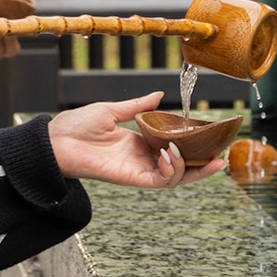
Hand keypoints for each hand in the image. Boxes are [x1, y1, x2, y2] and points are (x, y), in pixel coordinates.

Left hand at [46, 92, 222, 188]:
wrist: (56, 141)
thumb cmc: (77, 126)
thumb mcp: (113, 110)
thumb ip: (138, 106)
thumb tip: (160, 94)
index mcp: (139, 143)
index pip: (173, 149)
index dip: (193, 148)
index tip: (211, 140)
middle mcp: (142, 159)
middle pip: (180, 168)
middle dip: (202, 166)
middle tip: (220, 158)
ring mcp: (138, 170)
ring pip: (174, 178)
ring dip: (187, 166)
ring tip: (185, 150)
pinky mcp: (131, 179)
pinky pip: (158, 181)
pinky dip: (170, 171)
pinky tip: (170, 155)